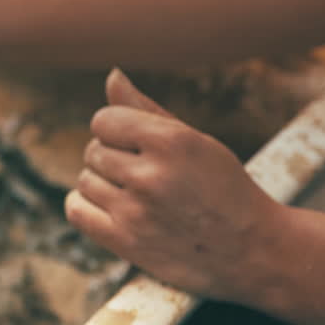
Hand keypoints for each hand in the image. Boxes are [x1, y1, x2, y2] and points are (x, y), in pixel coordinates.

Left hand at [65, 69, 285, 305]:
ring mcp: (135, 211)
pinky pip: (76, 210)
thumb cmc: (221, 187)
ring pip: (84, 180)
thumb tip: (111, 75)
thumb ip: (147, 110)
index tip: (136, 142)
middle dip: (112, 157)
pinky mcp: (124, 241)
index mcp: (172, 142)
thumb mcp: (194, 141)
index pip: (104, 120)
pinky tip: (110, 206)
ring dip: (102, 184)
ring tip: (135, 193)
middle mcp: (150, 175)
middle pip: (93, 151)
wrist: (249, 248)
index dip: (116, 129)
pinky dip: (84, 205)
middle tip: (144, 172)